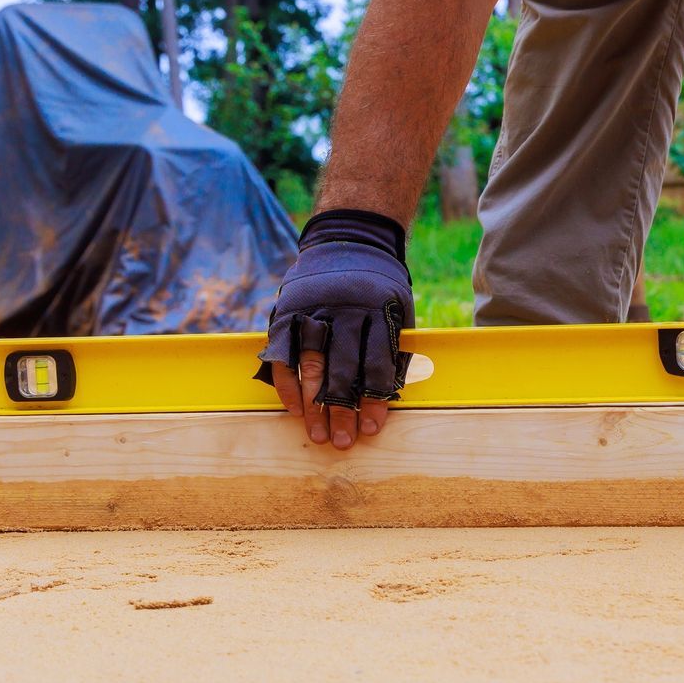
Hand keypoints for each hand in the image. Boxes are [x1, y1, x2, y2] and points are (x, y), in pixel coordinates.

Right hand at [255, 209, 413, 448]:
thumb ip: (395, 350)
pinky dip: (288, 383)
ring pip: (311, 365)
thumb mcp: (399, 311)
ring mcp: (314, 310)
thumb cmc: (382, 288)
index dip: (374, 400)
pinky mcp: (288, 311)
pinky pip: (284, 354)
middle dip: (342, 411)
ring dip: (313, 405)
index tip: (371, 429)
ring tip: (318, 434)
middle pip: (343, 370)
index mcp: (379, 312)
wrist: (349, 240)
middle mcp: (346, 311)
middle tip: (342, 442)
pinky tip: (294, 408)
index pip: (378, 365)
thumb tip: (391, 400)